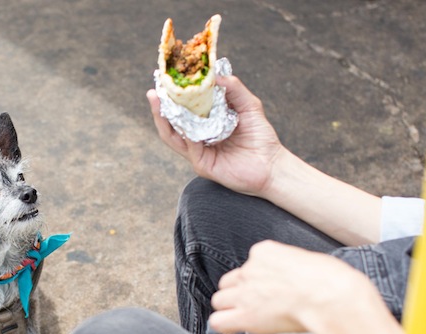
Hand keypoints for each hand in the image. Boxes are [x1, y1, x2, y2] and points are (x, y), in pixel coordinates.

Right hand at [147, 75, 282, 196]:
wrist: (272, 166)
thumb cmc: (260, 137)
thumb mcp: (249, 105)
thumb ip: (234, 89)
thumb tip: (215, 75)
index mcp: (204, 125)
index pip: (182, 110)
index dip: (172, 97)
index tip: (164, 80)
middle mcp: (197, 140)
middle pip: (171, 125)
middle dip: (160, 108)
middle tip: (153, 91)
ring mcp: (198, 154)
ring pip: (174, 138)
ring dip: (164, 121)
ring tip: (158, 103)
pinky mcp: (204, 166)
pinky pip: (191, 150)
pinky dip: (188, 137)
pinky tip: (187, 124)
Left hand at [208, 240, 370, 333]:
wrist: (331, 296)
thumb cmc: (331, 281)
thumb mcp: (308, 262)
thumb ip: (289, 270)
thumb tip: (290, 283)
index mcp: (264, 252)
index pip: (248, 266)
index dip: (255, 281)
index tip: (267, 290)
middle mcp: (249, 270)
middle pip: (227, 283)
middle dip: (238, 294)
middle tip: (256, 305)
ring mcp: (244, 293)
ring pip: (219, 301)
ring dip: (230, 309)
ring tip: (248, 318)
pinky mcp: (244, 315)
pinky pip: (218, 321)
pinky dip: (225, 326)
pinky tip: (235, 329)